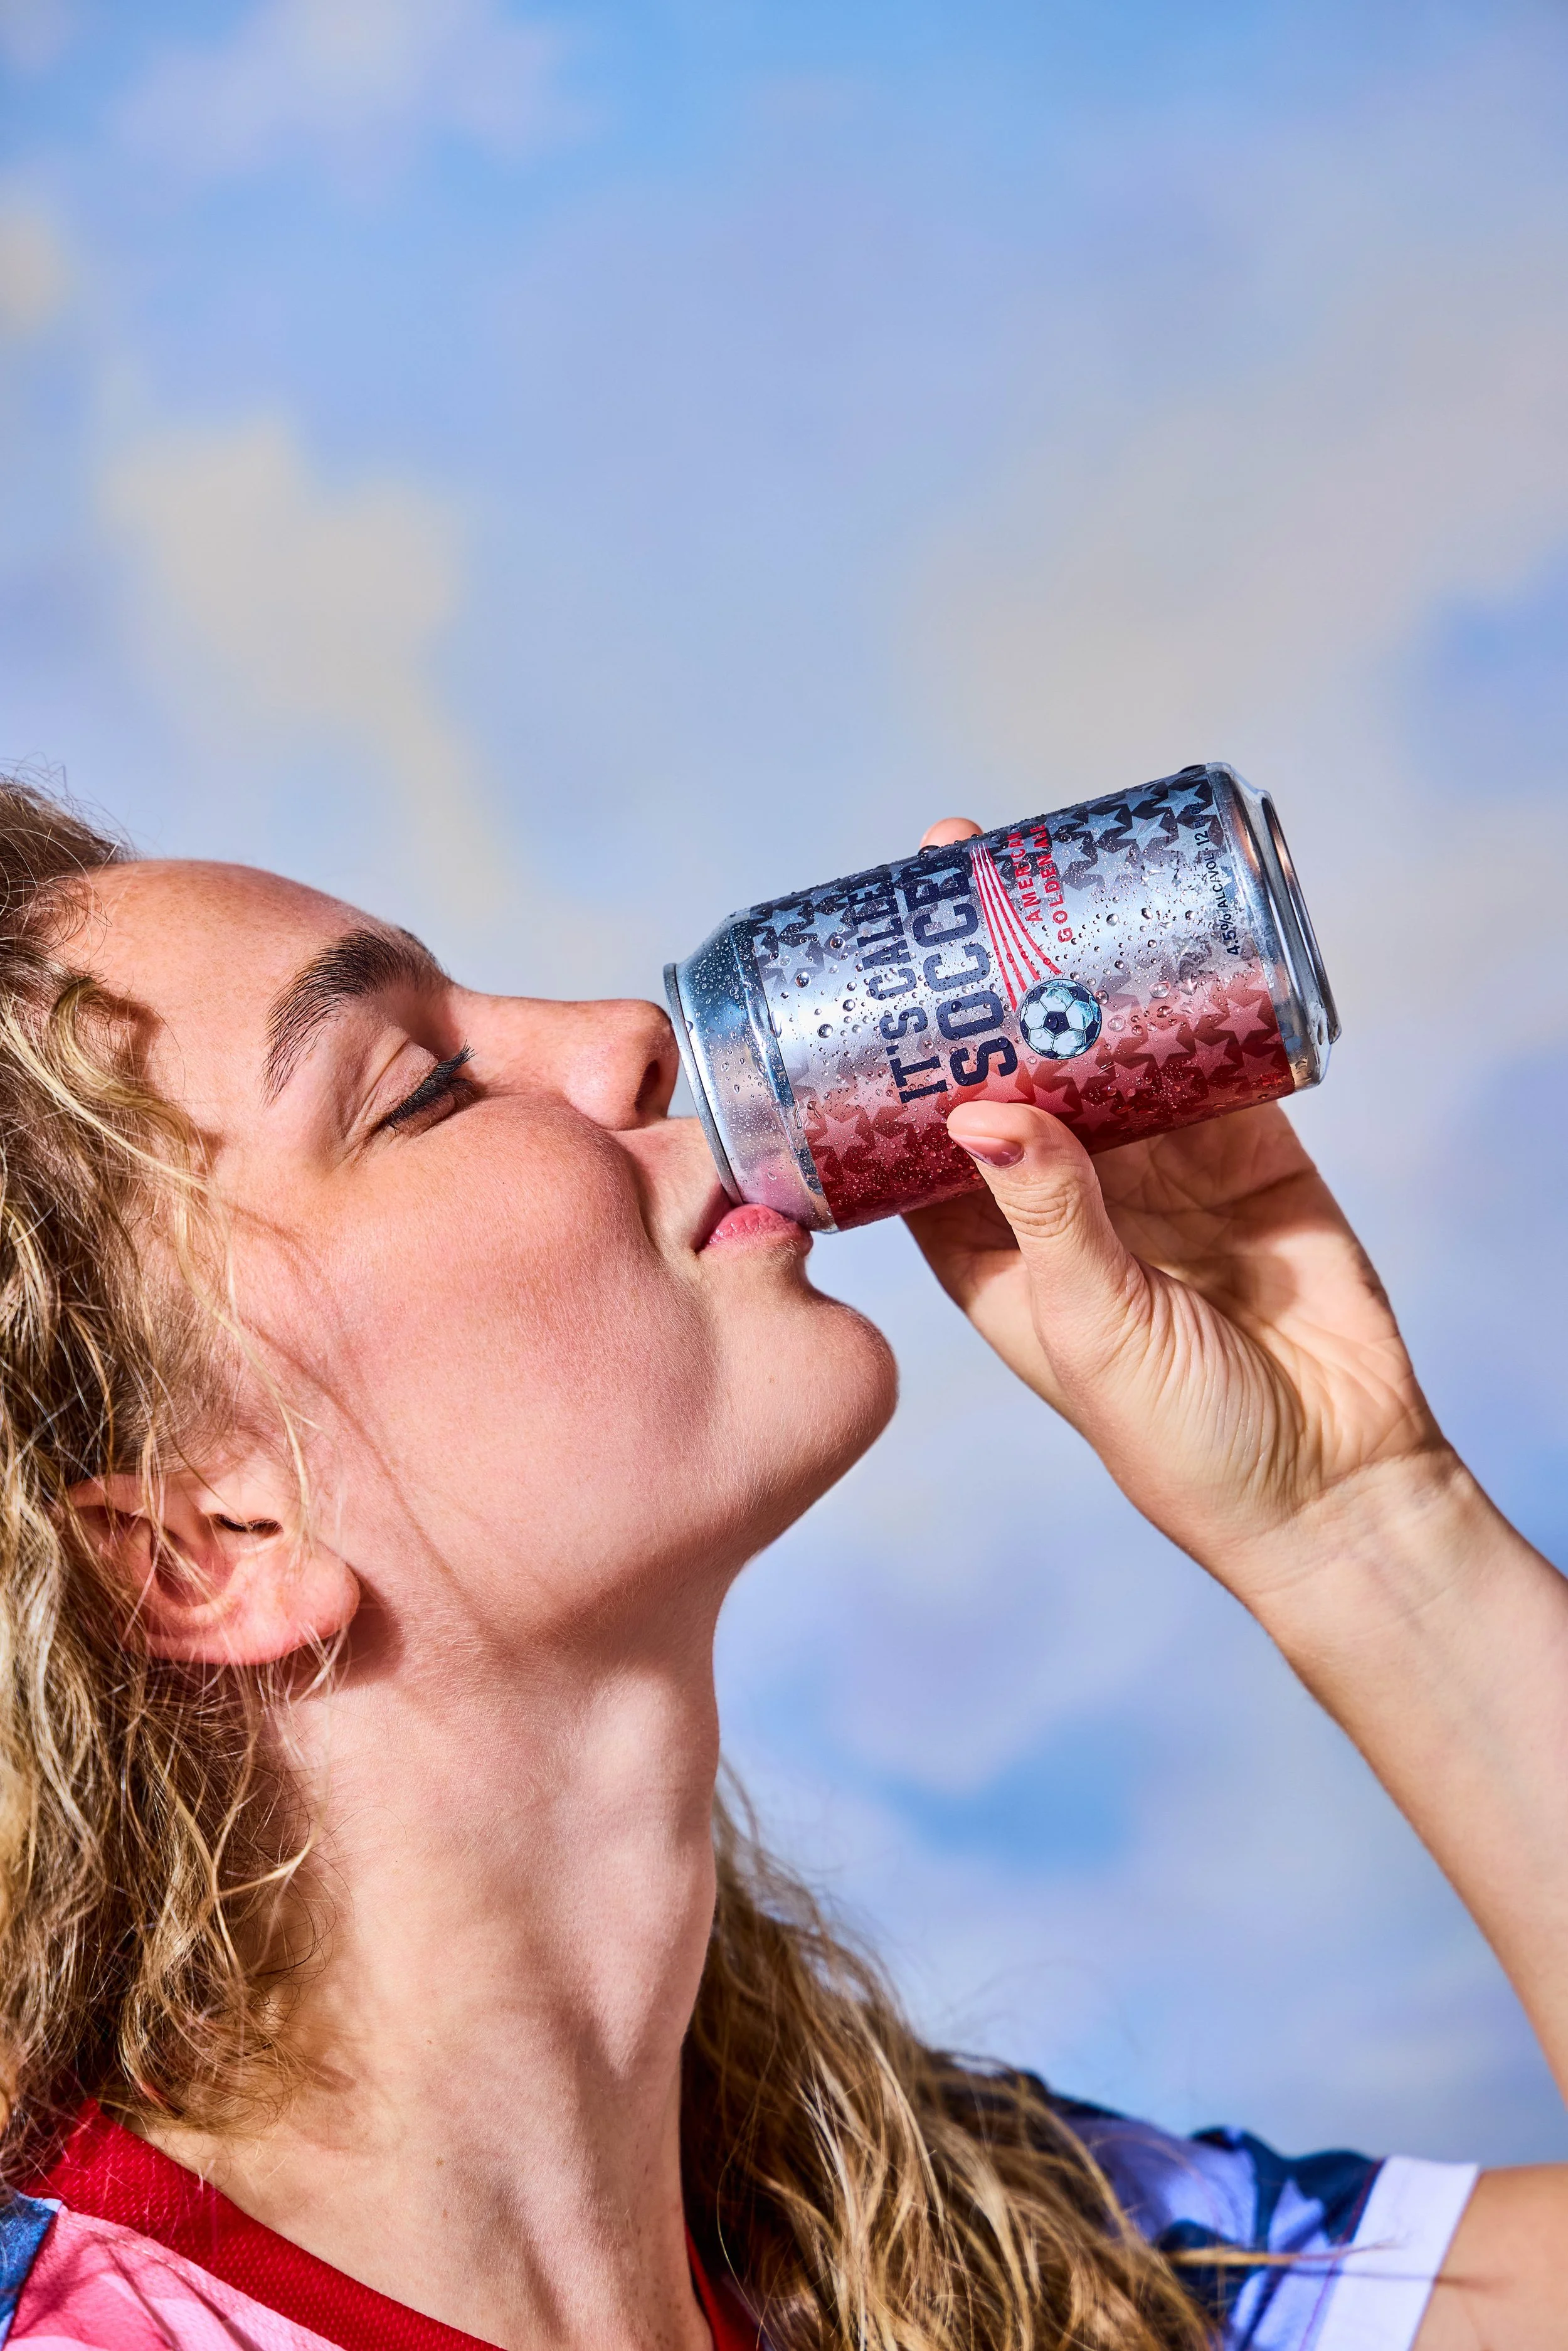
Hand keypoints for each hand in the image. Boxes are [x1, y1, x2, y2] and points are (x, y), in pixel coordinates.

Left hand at [903, 822, 1453, 1596]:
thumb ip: (1046, 1211)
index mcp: (989, 1250)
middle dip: (988, 979)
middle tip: (960, 864)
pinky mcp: (1246, 1153)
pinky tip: (1167, 929)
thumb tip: (981, 1105)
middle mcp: (1062, 1199)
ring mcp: (1156, 1170)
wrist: (1334, 1483)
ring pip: (1105, 1050)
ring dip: (1081, 972)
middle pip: (1011, 1066)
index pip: (920, 1132)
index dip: (895, 1049)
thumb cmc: (1181, 1440)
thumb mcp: (1089, 1321)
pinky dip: (1189, 1001)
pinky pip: (1208, 1059)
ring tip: (1051, 875)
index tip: (873, 956)